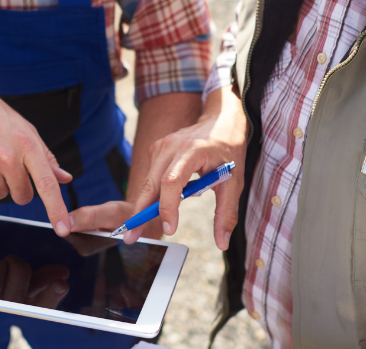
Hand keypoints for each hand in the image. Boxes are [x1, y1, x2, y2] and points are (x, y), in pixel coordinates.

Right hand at [0, 72, 74, 235]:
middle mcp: (8, 156)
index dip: (56, 209)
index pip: (47, 184)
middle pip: (22, 196)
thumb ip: (46, 158)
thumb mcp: (26, 131)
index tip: (63, 229)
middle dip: (17, 186)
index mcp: (28, 144)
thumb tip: (65, 178)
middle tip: (6, 163)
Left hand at [0, 256, 70, 308]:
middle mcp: (7, 312)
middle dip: (13, 261)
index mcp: (25, 311)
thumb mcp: (21, 295)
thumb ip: (42, 282)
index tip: (61, 284)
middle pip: (20, 268)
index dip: (54, 294)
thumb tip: (64, 272)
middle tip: (8, 269)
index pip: (45, 305)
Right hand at [128, 88, 246, 249]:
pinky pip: (151, 176)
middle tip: (131, 236)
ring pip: (148, 182)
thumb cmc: (228, 152)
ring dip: (145, 205)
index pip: (172, 182)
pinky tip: (157, 204)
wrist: (220, 121)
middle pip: (151, 183)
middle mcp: (172, 146)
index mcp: (192, 151)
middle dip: (140, 212)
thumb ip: (227, 213)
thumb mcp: (234, 183)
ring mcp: (161, 145)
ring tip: (139, 227)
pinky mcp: (156, 149)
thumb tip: (222, 243)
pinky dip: (151, 194)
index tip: (169, 229)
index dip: (167, 207)